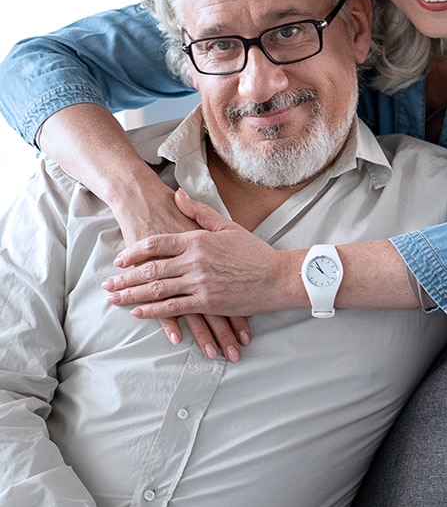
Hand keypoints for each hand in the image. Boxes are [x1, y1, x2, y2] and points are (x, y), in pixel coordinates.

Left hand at [103, 190, 293, 319]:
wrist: (278, 276)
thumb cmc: (255, 252)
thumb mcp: (226, 225)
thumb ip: (198, 211)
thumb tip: (177, 194)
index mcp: (197, 239)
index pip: (156, 244)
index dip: (134, 252)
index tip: (120, 260)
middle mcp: (194, 260)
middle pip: (150, 268)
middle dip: (125, 278)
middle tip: (107, 284)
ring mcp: (200, 282)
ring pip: (157, 289)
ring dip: (132, 295)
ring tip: (114, 299)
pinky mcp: (207, 302)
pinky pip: (174, 308)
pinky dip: (154, 311)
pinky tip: (139, 312)